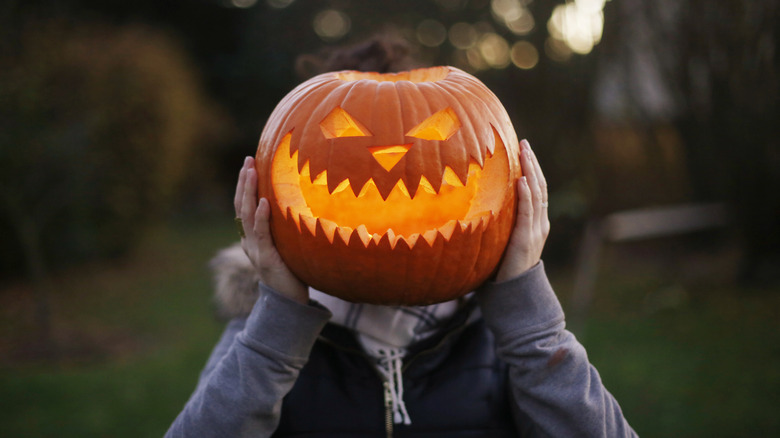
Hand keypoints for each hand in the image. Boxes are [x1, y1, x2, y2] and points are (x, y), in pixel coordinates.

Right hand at [235, 157, 308, 303]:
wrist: (290, 303)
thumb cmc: (293, 272)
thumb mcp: (287, 246)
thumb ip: (285, 228)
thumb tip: (298, 204)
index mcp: (252, 238)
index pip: (244, 206)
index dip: (245, 185)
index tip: (249, 164)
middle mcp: (249, 241)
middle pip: (241, 206)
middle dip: (244, 182)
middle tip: (247, 160)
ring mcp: (255, 250)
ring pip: (247, 216)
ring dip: (249, 192)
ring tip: (251, 172)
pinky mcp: (267, 259)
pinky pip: (262, 234)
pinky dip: (262, 217)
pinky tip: (265, 202)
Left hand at [494, 139, 549, 281]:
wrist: (513, 294)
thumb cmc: (501, 270)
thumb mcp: (500, 242)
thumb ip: (496, 226)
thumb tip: (474, 209)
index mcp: (534, 223)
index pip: (536, 190)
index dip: (531, 169)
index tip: (523, 150)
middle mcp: (539, 224)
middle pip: (539, 187)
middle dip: (532, 164)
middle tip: (524, 143)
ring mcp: (535, 230)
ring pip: (537, 194)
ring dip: (531, 171)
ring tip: (525, 152)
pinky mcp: (526, 239)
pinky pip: (529, 212)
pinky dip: (527, 194)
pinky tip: (523, 179)